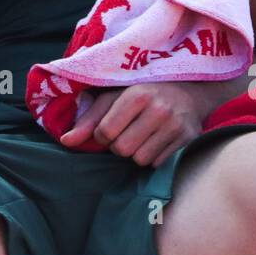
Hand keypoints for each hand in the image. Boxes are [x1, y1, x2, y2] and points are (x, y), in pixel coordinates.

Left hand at [60, 81, 222, 167]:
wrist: (189, 90)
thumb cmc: (144, 92)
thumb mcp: (115, 96)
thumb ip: (89, 119)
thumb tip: (65, 141)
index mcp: (137, 95)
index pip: (105, 132)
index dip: (103, 134)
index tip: (110, 127)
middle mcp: (158, 109)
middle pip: (122, 149)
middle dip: (119, 145)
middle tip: (127, 132)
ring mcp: (175, 125)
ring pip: (140, 160)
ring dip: (136, 152)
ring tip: (142, 136)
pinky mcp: (188, 139)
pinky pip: (158, 164)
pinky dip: (153, 157)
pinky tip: (156, 141)